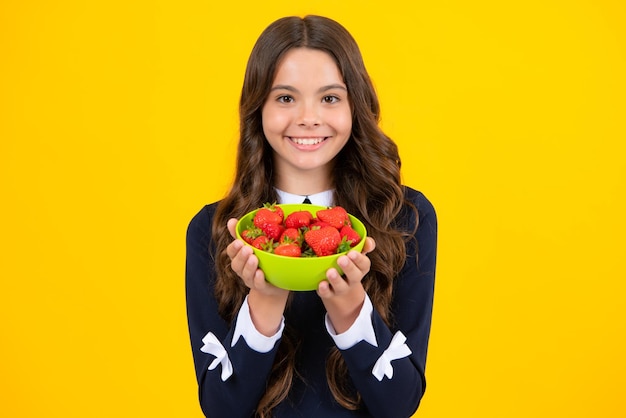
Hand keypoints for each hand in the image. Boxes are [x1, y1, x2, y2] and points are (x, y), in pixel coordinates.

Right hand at [226, 218, 288, 335]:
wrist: (275, 284)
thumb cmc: (262, 262)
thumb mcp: (253, 246)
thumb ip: (242, 234)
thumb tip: (231, 220)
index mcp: (239, 259)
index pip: (231, 253)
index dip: (233, 248)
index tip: (239, 241)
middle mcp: (243, 270)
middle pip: (236, 265)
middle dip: (241, 256)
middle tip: (247, 249)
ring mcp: (251, 280)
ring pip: (246, 275)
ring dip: (249, 267)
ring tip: (254, 259)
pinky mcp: (262, 287)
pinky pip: (258, 284)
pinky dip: (258, 279)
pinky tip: (260, 273)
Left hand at [317, 237, 375, 332]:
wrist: (341, 291)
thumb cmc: (347, 266)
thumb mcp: (355, 256)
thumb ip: (361, 245)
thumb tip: (366, 238)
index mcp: (360, 268)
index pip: (364, 264)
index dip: (359, 259)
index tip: (352, 252)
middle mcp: (353, 279)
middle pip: (354, 275)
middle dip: (349, 267)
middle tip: (342, 259)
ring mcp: (341, 288)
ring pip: (341, 286)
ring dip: (336, 279)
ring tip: (330, 271)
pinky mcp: (329, 294)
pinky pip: (327, 293)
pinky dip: (324, 289)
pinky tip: (321, 284)